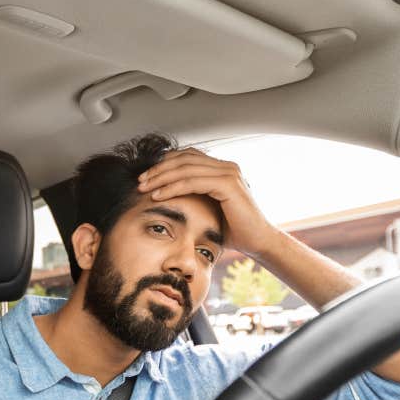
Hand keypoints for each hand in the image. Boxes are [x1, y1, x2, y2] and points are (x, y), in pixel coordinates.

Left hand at [137, 148, 279, 257]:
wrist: (258, 242)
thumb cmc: (235, 231)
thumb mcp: (211, 211)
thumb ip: (196, 199)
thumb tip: (172, 198)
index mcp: (222, 169)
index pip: (187, 157)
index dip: (165, 164)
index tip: (146, 178)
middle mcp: (226, 166)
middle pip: (184, 158)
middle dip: (159, 169)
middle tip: (140, 181)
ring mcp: (228, 173)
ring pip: (185, 168)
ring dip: (161, 177)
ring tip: (144, 188)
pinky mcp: (228, 184)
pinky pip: (193, 181)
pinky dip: (172, 187)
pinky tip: (158, 196)